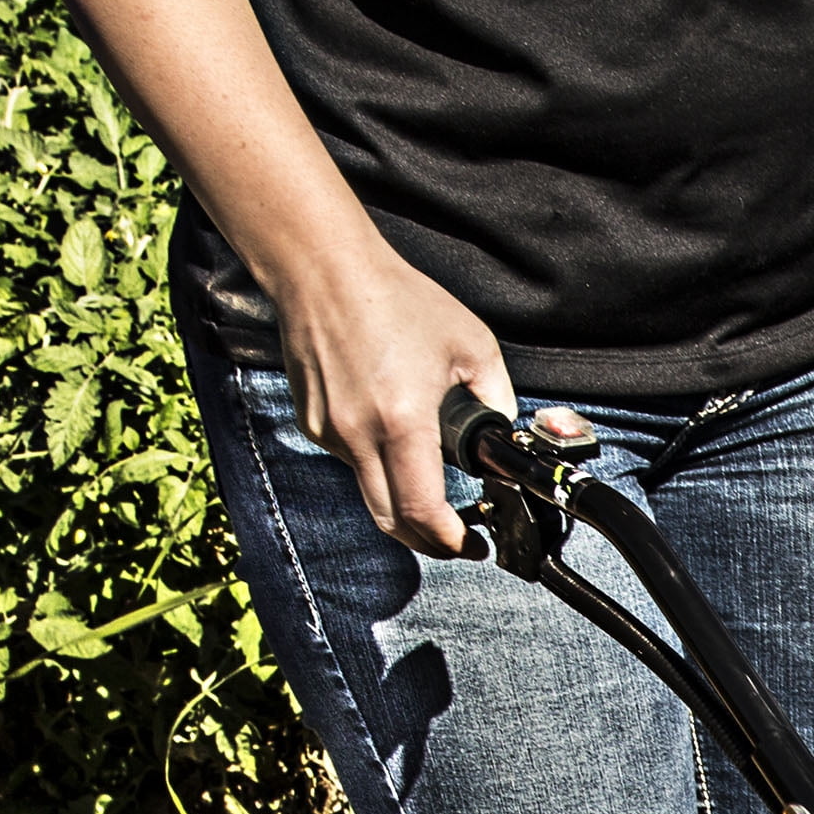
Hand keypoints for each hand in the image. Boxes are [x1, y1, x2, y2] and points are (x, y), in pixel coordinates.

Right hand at [271, 236, 514, 557]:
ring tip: (432, 495)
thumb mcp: (472, 344)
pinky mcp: (312, 423)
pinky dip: (377, 467)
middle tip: (455, 541)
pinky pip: (351, 462)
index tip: (473, 545)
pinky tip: (392, 439)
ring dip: (403, 505)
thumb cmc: (396, 298)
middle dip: (430, 543)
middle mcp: (359, 433)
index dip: (451, 541)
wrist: (323, 268)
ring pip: (371, 494)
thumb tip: (501, 434)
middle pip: (393, 521)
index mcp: (402, 420)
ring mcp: (329, 431)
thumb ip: (496, 396)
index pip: (424, 510)